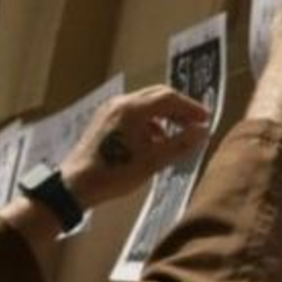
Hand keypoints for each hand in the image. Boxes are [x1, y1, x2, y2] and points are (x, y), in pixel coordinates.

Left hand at [58, 86, 211, 209]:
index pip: (170, 98)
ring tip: (177, 133)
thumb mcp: (153, 161)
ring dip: (164, 115)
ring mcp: (110, 110)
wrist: (76, 185)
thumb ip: (180, 143)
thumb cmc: (115, 173)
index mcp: (133, 109)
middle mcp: (121, 103)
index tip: (205, 119)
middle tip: (195, 123)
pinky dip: (149, 121)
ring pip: (145, 104)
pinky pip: (132, 112)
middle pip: (157, 96)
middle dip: (179, 108)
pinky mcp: (103, 120)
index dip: (191, 107)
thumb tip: (202, 131)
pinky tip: (154, 140)